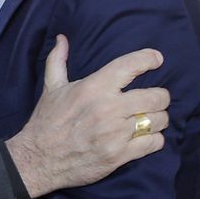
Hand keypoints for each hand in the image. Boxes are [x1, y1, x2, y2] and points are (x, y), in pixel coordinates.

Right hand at [6, 35, 170, 197]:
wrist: (38, 159)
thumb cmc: (47, 122)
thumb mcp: (51, 87)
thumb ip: (58, 60)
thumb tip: (62, 39)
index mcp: (94, 87)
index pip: (131, 65)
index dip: (149, 59)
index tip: (157, 59)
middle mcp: (108, 108)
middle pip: (156, 96)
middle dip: (161, 96)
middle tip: (157, 98)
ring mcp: (116, 133)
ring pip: (158, 120)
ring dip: (159, 119)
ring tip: (152, 119)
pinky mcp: (119, 155)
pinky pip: (153, 143)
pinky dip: (154, 140)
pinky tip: (147, 138)